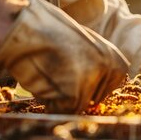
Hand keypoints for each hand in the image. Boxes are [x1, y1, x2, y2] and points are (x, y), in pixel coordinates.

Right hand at [0, 0, 128, 112]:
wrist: (26, 30)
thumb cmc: (48, 34)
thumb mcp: (82, 44)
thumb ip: (93, 63)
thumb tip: (94, 89)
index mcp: (114, 57)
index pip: (111, 85)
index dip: (91, 85)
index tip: (75, 77)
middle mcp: (108, 69)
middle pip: (94, 99)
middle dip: (76, 93)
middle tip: (58, 74)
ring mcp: (92, 81)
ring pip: (77, 106)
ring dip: (60, 96)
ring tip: (49, 73)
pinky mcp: (75, 95)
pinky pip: (62, 109)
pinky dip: (50, 101)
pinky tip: (43, 80)